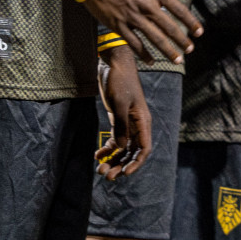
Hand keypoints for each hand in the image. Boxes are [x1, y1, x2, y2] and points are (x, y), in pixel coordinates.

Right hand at [84, 0, 199, 65]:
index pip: (178, 9)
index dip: (190, 22)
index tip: (199, 32)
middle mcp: (146, 5)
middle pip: (169, 27)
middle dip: (181, 40)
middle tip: (190, 49)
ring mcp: (133, 17)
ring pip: (155, 38)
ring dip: (167, 50)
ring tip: (178, 60)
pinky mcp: (119, 25)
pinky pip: (134, 43)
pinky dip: (144, 54)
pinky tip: (151, 61)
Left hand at [95, 47, 151, 178]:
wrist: (113, 64)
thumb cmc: (120, 81)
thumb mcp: (119, 103)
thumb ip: (121, 126)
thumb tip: (120, 148)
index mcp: (142, 121)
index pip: (144, 149)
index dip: (136, 163)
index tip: (123, 173)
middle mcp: (137, 124)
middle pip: (132, 152)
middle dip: (120, 165)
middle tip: (105, 175)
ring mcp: (127, 122)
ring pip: (123, 148)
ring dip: (112, 159)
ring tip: (99, 168)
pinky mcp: (118, 118)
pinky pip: (115, 139)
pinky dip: (107, 148)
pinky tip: (97, 154)